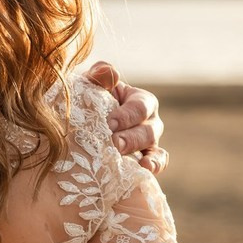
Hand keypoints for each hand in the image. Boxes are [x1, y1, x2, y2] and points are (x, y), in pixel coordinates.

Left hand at [83, 60, 167, 175]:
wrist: (84, 123)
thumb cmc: (91, 100)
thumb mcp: (93, 84)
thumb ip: (100, 74)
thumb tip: (107, 73)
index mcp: (140, 101)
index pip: (140, 107)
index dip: (126, 116)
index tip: (109, 123)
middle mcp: (149, 122)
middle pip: (148, 131)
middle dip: (130, 138)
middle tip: (112, 143)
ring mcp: (149, 143)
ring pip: (153, 148)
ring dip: (136, 152)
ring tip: (120, 156)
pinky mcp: (147, 159)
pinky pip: (158, 162)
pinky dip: (154, 165)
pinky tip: (143, 169)